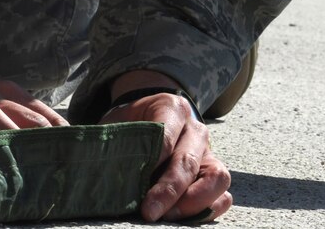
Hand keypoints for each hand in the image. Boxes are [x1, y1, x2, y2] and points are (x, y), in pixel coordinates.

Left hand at [100, 72, 231, 222]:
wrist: (147, 119)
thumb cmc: (130, 124)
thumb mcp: (119, 123)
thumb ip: (114, 142)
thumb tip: (101, 172)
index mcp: (172, 108)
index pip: (166, 135)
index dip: (154, 160)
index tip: (140, 181)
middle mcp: (195, 128)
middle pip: (188, 161)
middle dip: (169, 190)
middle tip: (148, 212)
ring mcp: (208, 152)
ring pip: (217, 178)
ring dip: (194, 202)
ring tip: (168, 216)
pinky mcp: (213, 174)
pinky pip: (223, 196)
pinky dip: (208, 210)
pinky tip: (182, 218)